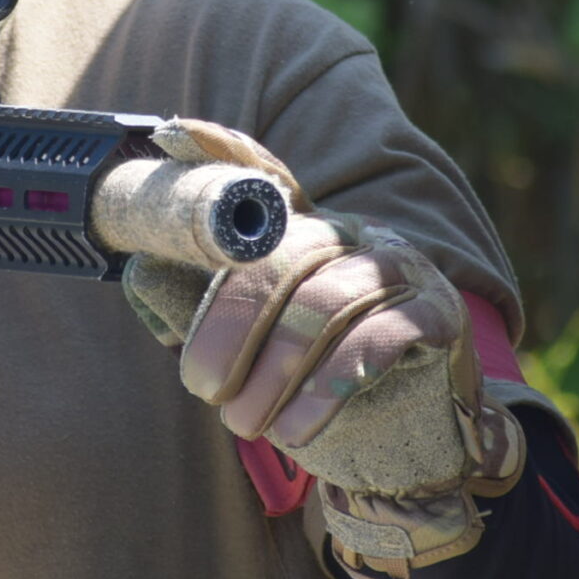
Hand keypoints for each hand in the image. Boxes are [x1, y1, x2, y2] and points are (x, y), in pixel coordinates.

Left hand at [121, 119, 525, 578]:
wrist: (411, 445)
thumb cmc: (315, 387)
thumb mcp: (248, 352)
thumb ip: (197, 313)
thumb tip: (140, 272)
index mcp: (304, 233)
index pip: (264, 178)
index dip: (223, 153)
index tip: (171, 133)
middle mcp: (354, 235)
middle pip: (282, 255)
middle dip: (230, 326)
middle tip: (202, 388)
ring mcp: (401, 269)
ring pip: (323, 302)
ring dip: (273, 372)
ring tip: (246, 423)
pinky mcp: (438, 314)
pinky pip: (374, 341)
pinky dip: (324, 389)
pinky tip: (297, 426)